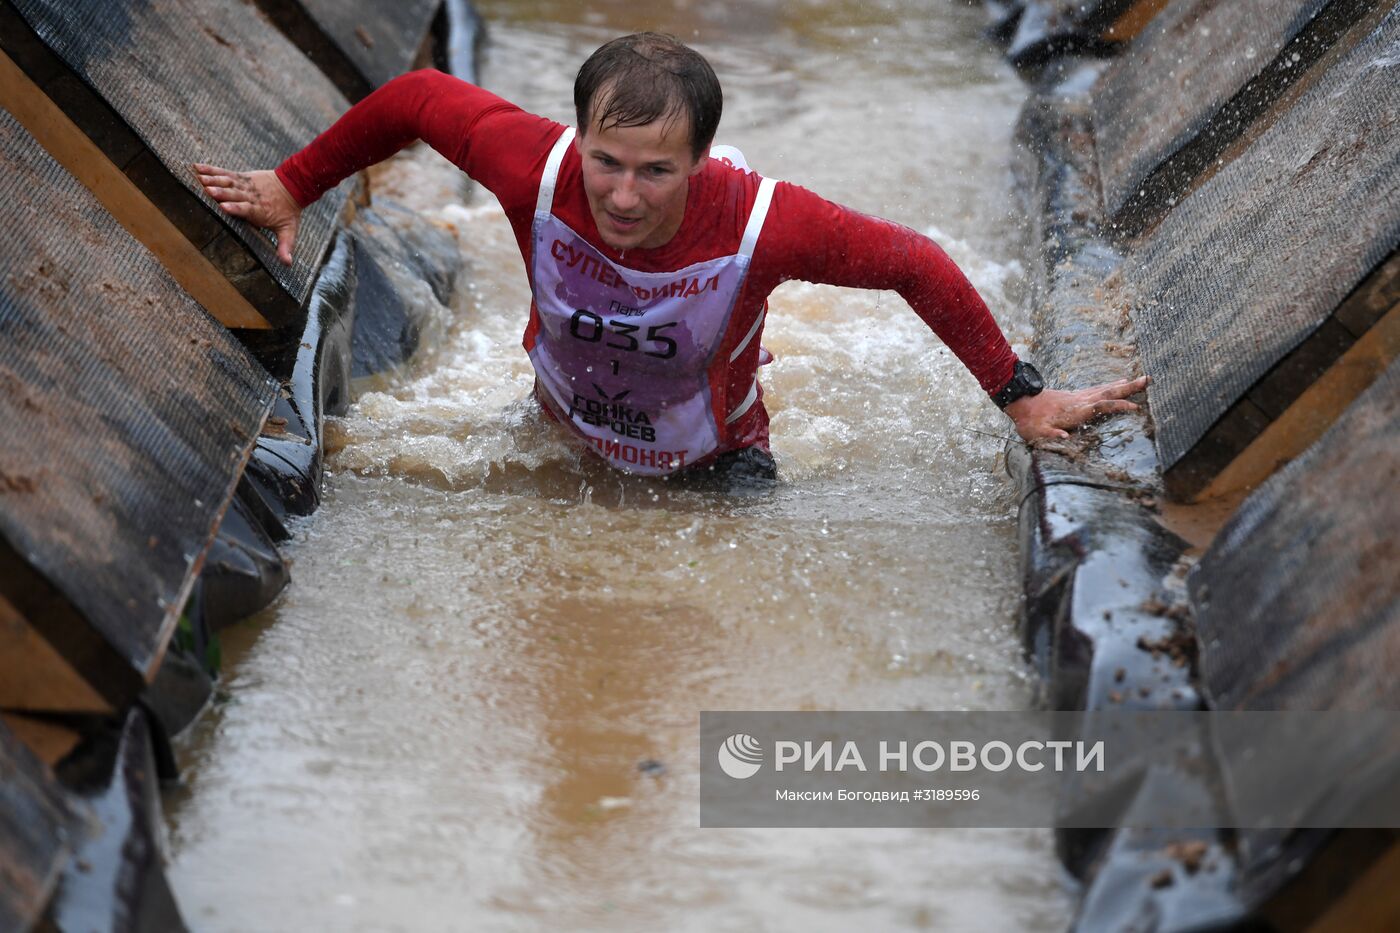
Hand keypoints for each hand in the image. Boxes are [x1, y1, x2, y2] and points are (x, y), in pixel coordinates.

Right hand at [192, 164, 301, 264]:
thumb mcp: (289, 230)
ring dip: (214, 180)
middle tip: (208, 191)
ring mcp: (246, 185)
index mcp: (261, 210)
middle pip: (235, 194)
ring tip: (200, 179)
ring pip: (229, 182)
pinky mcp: (242, 177)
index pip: (248, 209)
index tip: (224, 207)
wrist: (294, 186)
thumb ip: (286, 246)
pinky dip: (212, 170)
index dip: (237, 208)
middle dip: (222, 193)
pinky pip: (226, 173)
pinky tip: (197, 168)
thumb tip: (287, 264)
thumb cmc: (289, 211)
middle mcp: (252, 196)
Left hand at [1004, 375, 1149, 442]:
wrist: (1019, 401)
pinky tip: (1118, 384)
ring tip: (1141, 380)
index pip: (1101, 407)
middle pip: (1109, 392)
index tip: (1135, 406)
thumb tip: (1065, 437)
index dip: (1117, 406)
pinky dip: (1111, 386)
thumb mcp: (1036, 433)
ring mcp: (1078, 396)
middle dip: (1129, 388)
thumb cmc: (1029, 422)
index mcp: (1074, 411)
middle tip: (1148, 379)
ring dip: (1124, 385)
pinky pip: (1098, 389)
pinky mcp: (1075, 395)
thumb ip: (1051, 435)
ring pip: (1105, 389)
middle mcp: (1080, 401)